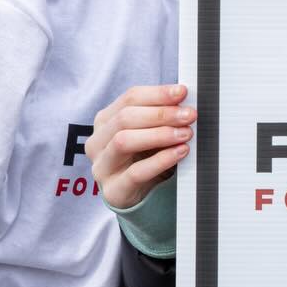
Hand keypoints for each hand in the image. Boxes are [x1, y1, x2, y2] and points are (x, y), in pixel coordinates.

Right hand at [85, 83, 195, 209]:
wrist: (141, 194)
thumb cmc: (146, 156)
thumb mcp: (150, 132)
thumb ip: (161, 114)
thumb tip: (183, 97)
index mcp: (105, 121)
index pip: (129, 98)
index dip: (157, 93)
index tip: (182, 92)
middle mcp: (98, 141)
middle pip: (125, 118)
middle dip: (161, 114)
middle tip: (189, 115)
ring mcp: (102, 167)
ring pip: (124, 141)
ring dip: (159, 134)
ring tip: (185, 134)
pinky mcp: (114, 191)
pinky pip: (136, 172)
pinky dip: (161, 160)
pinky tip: (180, 152)